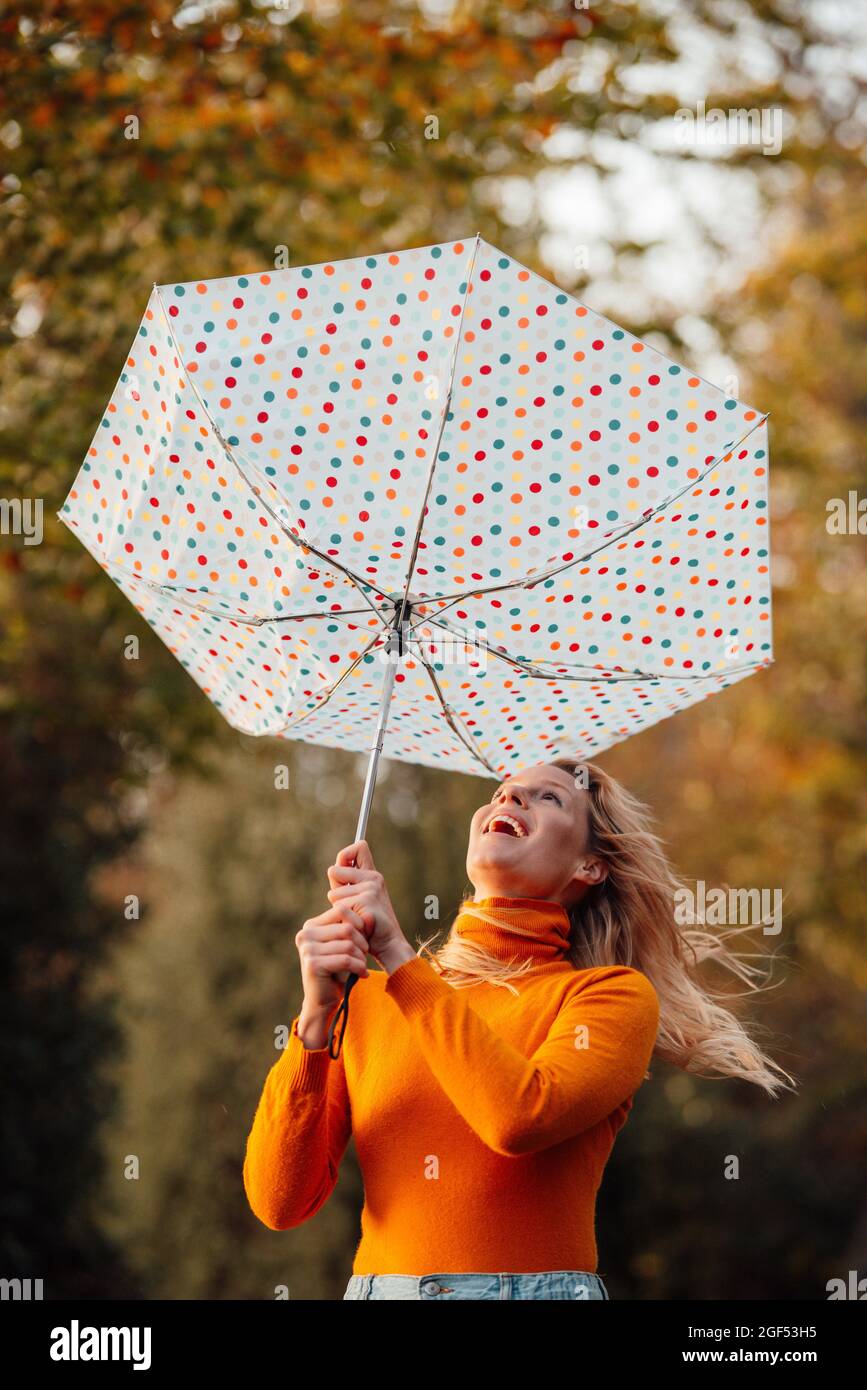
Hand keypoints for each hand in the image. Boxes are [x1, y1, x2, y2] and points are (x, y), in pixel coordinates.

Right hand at [294, 904, 370, 1017]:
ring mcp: (307, 949)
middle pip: (347, 928)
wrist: (323, 1001)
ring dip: (361, 957)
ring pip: (349, 945)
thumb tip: (369, 915)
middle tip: (365, 954)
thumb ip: (351, 927)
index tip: (364, 938)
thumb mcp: (342, 944)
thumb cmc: (336, 970)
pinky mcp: (313, 965)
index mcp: (310, 926)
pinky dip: (359, 967)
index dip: (358, 922)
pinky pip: (346, 960)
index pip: (340, 910)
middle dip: (362, 942)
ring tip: (362, 965)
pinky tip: (362, 974)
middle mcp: (305, 935)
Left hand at [326, 840, 409, 968]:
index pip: (359, 847)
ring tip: (355, 919)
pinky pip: (339, 907)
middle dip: (335, 891)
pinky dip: (342, 920)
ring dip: (337, 910)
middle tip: (350, 908)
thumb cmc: (368, 925)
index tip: (343, 870)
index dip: (345, 855)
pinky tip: (357, 926)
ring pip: (333, 894)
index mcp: (372, 875)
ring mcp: (371, 890)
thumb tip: (332, 870)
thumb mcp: (357, 900)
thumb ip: (345, 885)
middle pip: (334, 871)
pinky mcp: (367, 903)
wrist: (387, 945)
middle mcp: (373, 878)